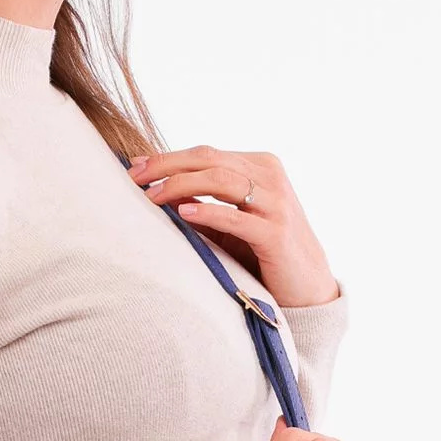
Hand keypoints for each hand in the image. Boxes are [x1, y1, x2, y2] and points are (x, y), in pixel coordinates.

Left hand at [126, 144, 338, 309]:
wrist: (308, 286)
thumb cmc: (264, 252)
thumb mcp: (231, 221)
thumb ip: (200, 202)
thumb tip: (154, 191)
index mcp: (260, 166)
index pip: (206, 154)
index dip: (167, 158)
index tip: (134, 167)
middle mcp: (270, 176)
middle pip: (209, 160)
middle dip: (166, 166)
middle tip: (133, 178)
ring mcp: (276, 203)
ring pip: (220, 180)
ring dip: (179, 185)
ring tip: (151, 197)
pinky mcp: (276, 233)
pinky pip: (235, 216)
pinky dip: (207, 211)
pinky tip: (182, 212)